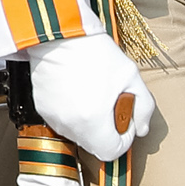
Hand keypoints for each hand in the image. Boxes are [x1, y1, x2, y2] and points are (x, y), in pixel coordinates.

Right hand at [28, 32, 154, 163]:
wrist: (57, 33)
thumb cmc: (94, 52)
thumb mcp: (131, 77)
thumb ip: (144, 108)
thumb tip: (141, 127)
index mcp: (93, 121)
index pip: (112, 152)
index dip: (123, 139)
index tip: (123, 119)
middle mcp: (69, 124)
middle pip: (93, 145)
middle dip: (105, 131)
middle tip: (108, 103)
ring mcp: (51, 115)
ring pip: (76, 133)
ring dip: (88, 122)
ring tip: (91, 94)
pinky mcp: (40, 105)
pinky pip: (61, 120)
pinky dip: (71, 112)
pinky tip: (75, 90)